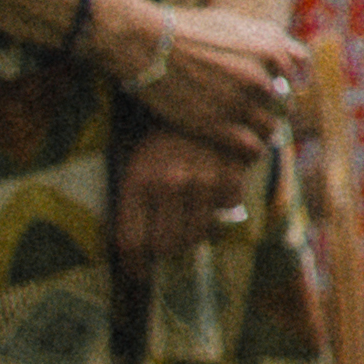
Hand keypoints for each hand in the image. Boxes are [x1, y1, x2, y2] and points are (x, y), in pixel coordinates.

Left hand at [106, 127, 249, 270]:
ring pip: (199, 233)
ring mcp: (204, 180)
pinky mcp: (232, 173)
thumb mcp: (137, 159)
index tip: (138, 273)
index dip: (135, 265)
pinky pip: (228, 208)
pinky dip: (221, 205)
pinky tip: (213, 189)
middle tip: (165, 244)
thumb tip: (139, 246)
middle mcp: (170, 184)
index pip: (132, 242)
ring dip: (193, 232)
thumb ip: (136, 199)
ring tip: (187, 219)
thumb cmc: (160, 130)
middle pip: (167, 245)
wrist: (201, 90)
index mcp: (138, 181)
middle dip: (164, 250)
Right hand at [127, 0, 304, 141]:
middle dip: (274, 108)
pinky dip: (251, 152)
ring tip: (252, 135)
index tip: (281, 89)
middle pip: (284, 102)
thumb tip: (285, 60)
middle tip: (261, 114)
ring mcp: (240, 103)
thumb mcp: (233, 22)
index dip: (292, 80)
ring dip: (264, 132)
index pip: (299, 68)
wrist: (147, 43)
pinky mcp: (218, 125)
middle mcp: (262, 77)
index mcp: (270, 48)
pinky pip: (251, 148)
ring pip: (270, 127)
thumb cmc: (185, 29)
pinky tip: (244, 151)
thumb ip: (264, 39)